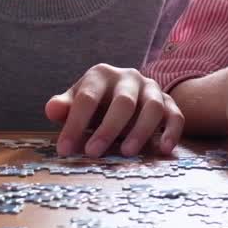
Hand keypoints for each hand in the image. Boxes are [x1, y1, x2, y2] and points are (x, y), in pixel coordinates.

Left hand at [46, 64, 183, 156]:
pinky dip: (171, 132)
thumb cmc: (97, 102)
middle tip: (93, 153)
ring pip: (152, 107)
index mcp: (101, 75)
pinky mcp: (169, 103)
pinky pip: (175, 116)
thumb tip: (52, 109)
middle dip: (108, 129)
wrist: (127, 93)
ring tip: (126, 153)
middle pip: (123, 102)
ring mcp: (151, 89)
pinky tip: (162, 149)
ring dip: (140, 131)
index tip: (65, 149)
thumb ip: (64, 106)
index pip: (87, 98)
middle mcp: (129, 78)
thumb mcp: (77, 101)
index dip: (74, 124)